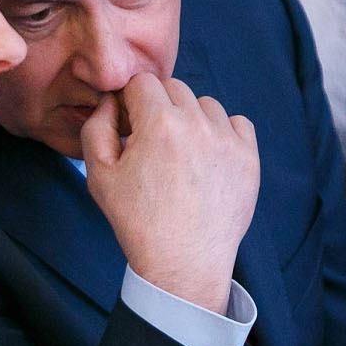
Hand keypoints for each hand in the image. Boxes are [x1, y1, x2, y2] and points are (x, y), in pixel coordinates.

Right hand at [81, 73, 259, 312]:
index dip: (130, 101)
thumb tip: (111, 101)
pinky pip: (237, 123)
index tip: (130, 125)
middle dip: (158, 106)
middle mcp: (198, 125)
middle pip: (174, 88)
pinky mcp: (249, 158)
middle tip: (152, 141)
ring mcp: (228, 141)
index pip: (142, 82)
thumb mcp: (98, 175)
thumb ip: (97, 127)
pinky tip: (206, 157)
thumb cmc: (138, 221)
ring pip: (205, 104)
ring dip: (190, 118)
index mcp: (159, 124)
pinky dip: (221, 132)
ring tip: (180, 153)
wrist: (183, 263)